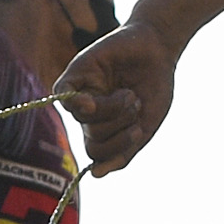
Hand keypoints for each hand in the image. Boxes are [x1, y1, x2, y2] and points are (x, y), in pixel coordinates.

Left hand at [62, 26, 179, 173]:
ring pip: (83, 118)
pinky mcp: (75, 73)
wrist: (160, 49)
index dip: (116, 149)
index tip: (139, 133)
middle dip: (118, 128)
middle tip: (136, 106)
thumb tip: (95, 175)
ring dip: (111, 110)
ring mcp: (81, 93)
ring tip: (130, 94)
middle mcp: (89, 114)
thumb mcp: (147, 124)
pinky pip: (63, 94)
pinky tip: (90, 100)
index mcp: (104, 128)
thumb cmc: (155, 87)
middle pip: (90, 138)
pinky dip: (76, 101)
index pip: (96, 153)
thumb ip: (123, 151)